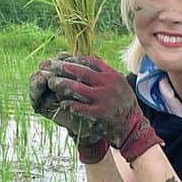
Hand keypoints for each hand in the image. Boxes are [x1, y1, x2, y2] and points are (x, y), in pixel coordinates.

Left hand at [44, 54, 161, 162]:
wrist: (132, 123)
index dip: (73, 58)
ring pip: (78, 89)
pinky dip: (71, 105)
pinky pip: (81, 107)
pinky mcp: (100, 112)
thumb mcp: (117, 81)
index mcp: (111, 74)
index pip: (89, 61)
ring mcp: (103, 98)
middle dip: (62, 68)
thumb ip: (103, 71)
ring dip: (62, 84)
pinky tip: (63, 103)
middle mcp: (107, 84)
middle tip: (49, 66)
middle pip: (81, 72)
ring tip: (51, 83)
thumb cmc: (123, 101)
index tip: (60, 57)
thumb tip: (87, 58)